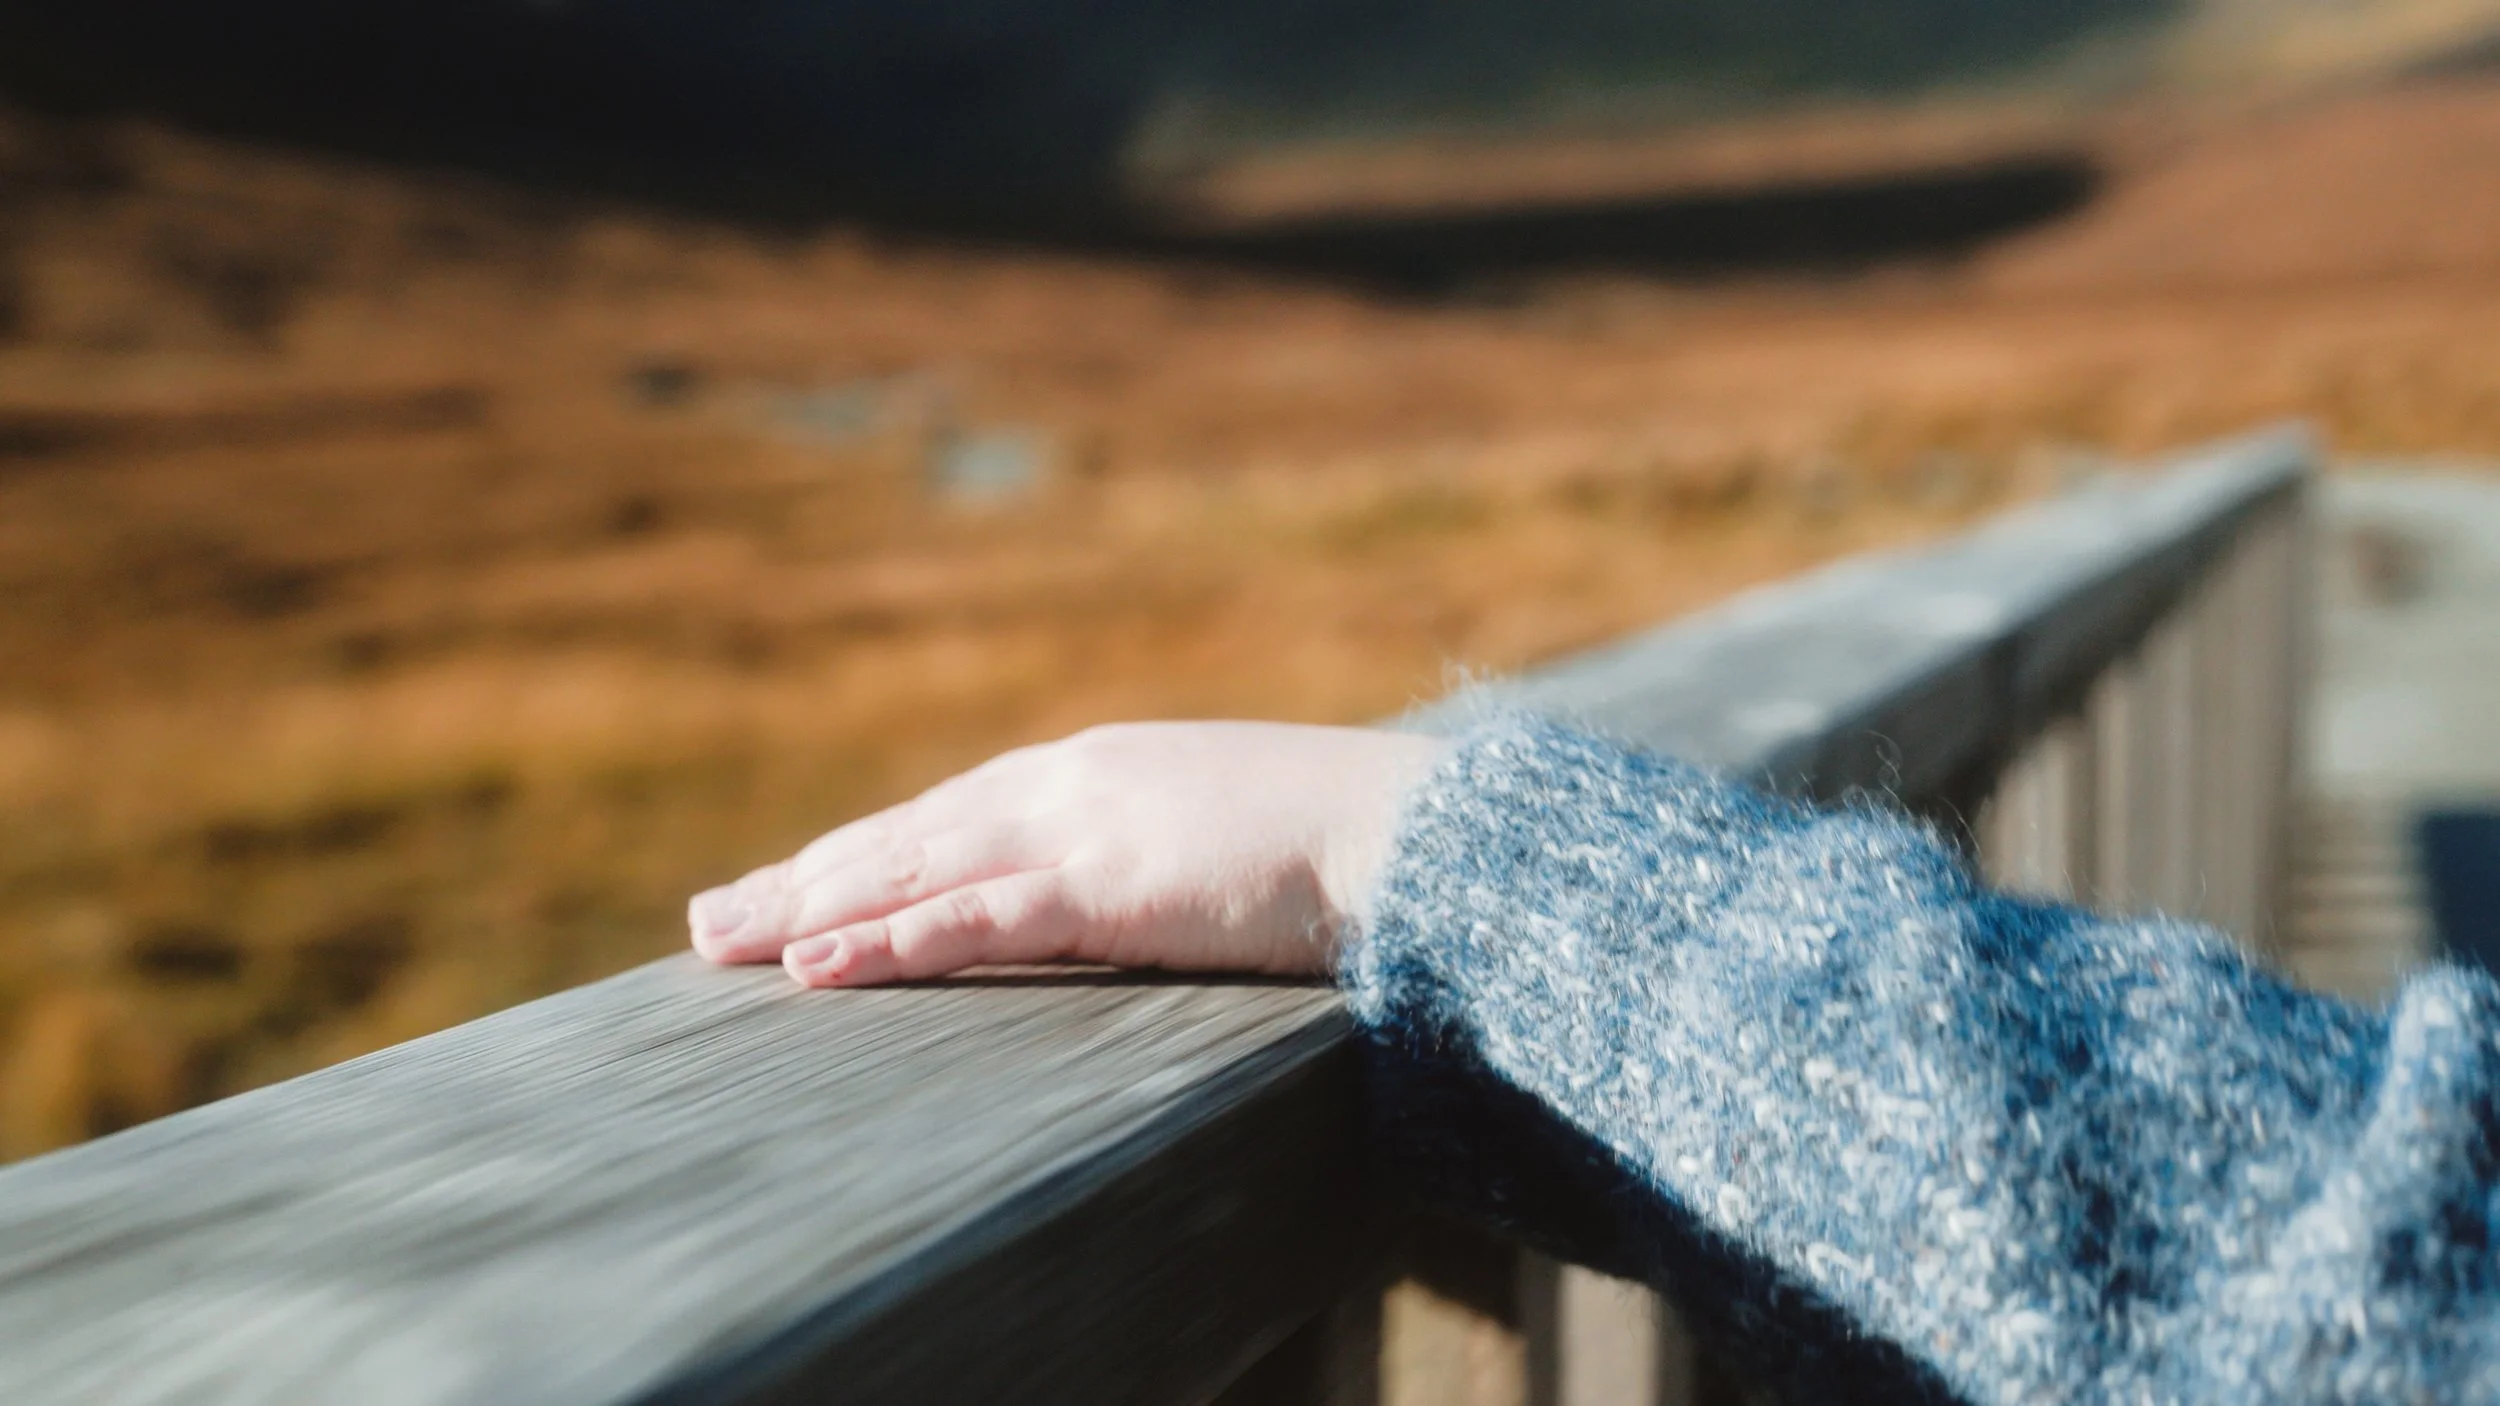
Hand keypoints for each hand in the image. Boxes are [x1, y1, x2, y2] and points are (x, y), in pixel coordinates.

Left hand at [688, 722, 1442, 986]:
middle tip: (709, 922)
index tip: (790, 886)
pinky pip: (977, 918)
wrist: (1409, 827)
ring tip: (723, 944)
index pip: (945, 816)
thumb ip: (1149, 848)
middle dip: (802, 881)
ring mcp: (1085, 827)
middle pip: (903, 835)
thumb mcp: (1215, 831)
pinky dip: (890, 942)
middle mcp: (1066, 783)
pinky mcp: (1110, 884)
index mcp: (1091, 771)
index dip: (859, 854)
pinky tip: (820, 968)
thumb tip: (1121, 885)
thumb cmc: (1331, 837)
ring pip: (914, 870)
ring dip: (812, 910)